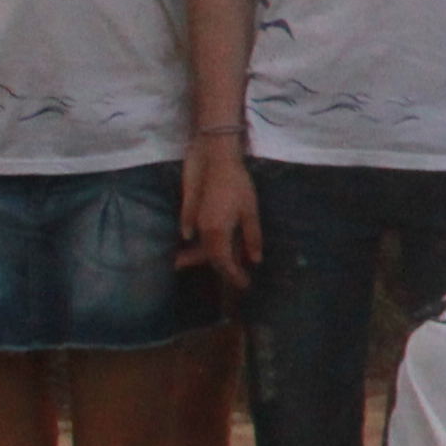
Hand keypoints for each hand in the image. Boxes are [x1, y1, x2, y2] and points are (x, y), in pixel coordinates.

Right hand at [182, 146, 259, 276]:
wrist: (213, 159)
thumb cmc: (236, 184)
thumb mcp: (250, 211)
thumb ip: (252, 236)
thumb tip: (255, 260)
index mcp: (218, 233)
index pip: (224, 263)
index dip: (234, 276)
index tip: (245, 285)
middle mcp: (203, 231)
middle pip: (212, 257)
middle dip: (225, 271)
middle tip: (238, 282)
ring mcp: (195, 221)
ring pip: (203, 247)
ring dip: (212, 259)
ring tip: (225, 270)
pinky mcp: (190, 211)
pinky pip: (195, 234)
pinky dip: (200, 244)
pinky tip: (198, 246)